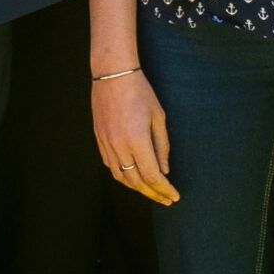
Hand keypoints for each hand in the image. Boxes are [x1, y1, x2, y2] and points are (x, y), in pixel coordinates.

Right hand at [92, 72, 178, 204]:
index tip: (174, 196)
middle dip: (153, 193)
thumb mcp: (159, 117)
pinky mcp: (99, 139)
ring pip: (121, 176)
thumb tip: (164, 171)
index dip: (164, 189)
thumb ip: (162, 146)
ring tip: (151, 191)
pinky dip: (123, 175)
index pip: (152, 175)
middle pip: (136, 181)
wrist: (112, 74)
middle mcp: (119, 145)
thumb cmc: (140, 92)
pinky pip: (110, 165)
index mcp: (137, 139)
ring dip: (137, 188)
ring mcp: (106, 143)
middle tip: (166, 200)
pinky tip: (133, 176)